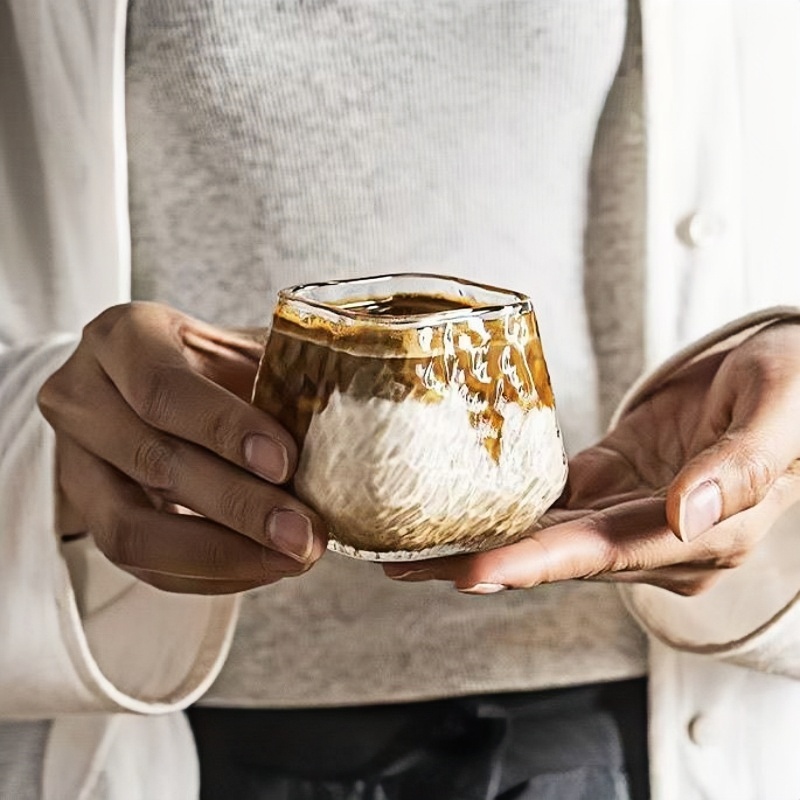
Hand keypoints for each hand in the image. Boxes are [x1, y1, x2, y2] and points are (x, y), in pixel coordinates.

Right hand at [38, 302, 326, 593]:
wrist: (148, 384)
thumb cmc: (209, 364)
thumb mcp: (241, 350)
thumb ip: (281, 378)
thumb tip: (351, 427)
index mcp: (124, 337)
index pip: (162, 389)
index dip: (223, 430)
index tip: (285, 463)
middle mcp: (82, 396)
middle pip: (153, 462)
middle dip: (237, 506)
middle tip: (305, 533)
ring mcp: (75, 462)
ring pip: (131, 530)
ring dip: (220, 555)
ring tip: (292, 559)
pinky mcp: (88, 516)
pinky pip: (141, 565)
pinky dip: (208, 575)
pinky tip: (263, 567)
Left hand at [384, 322, 799, 595]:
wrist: (789, 374)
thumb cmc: (796, 388)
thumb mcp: (779, 416)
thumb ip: (736, 470)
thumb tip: (686, 516)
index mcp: (705, 535)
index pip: (605, 554)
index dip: (537, 564)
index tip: (472, 571)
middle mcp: (660, 538)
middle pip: (559, 555)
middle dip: (482, 562)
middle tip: (406, 563)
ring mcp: (631, 514)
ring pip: (545, 534)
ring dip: (478, 539)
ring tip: (408, 543)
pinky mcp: (612, 484)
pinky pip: (552, 501)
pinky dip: (503, 506)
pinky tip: (454, 507)